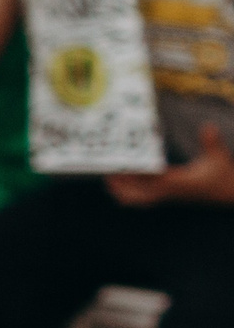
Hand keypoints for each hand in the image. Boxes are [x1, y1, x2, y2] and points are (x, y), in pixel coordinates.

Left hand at [109, 126, 233, 206]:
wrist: (228, 194)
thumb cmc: (222, 175)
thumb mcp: (219, 157)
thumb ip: (212, 142)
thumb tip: (208, 127)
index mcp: (179, 183)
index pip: (154, 180)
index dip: (137, 174)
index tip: (122, 166)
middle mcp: (170, 192)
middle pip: (138, 195)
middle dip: (121, 185)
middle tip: (107, 171)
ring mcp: (167, 196)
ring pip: (138, 200)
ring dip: (122, 191)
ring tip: (108, 177)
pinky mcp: (167, 197)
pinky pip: (142, 199)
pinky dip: (129, 194)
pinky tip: (120, 184)